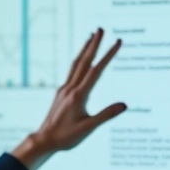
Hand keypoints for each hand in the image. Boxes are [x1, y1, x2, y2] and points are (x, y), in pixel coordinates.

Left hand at [11, 28, 125, 169]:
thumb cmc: (66, 137)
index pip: (96, 70)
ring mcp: (64, 89)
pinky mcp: (61, 93)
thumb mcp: (88, 128)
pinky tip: (81, 59)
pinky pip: (72, 72)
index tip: (118, 42)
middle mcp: (70, 88)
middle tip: (101, 28)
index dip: (108, 55)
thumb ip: (106, 115)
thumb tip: (125, 105)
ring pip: (76, 64)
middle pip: (84, 61)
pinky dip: (79, 61)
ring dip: (84, 49)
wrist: (44, 140)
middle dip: (94, 44)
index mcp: (78, 95)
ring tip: (91, 36)